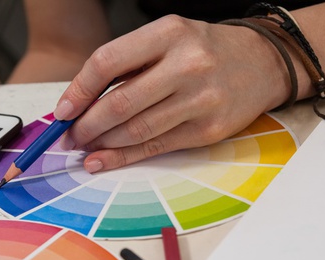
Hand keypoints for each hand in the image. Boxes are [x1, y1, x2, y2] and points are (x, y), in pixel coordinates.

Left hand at [52, 15, 292, 172]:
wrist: (263, 62)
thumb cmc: (203, 51)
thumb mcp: (165, 39)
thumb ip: (126, 66)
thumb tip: (78, 103)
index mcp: (168, 33)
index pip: (107, 62)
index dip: (78, 91)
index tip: (62, 112)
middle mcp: (186, 65)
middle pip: (119, 104)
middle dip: (85, 126)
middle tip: (67, 137)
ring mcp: (200, 100)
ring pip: (135, 130)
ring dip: (100, 144)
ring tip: (83, 148)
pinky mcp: (207, 130)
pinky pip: (154, 147)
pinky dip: (121, 158)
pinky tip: (101, 160)